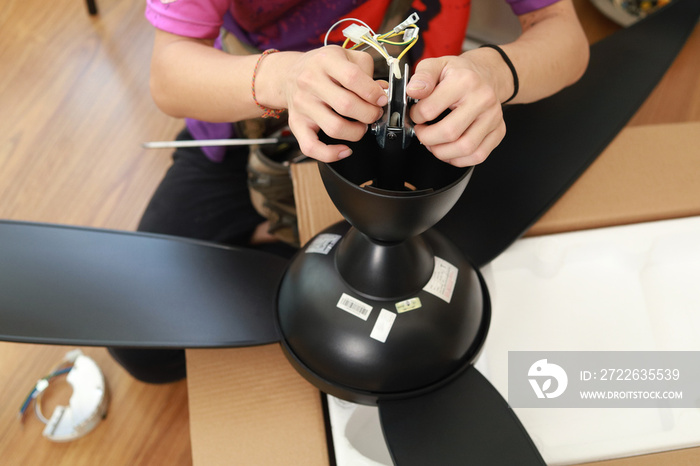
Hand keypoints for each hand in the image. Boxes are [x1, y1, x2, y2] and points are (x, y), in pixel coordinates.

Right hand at [283, 46, 387, 162]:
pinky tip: (345, 150)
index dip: (373, 92)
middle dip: (369, 114)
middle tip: (375, 113)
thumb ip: (367, 70)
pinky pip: (311, 147)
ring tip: (361, 126)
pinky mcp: (296, 124)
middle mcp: (310, 81)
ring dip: (356, 132)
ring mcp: (302, 105)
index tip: (382, 99)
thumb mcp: (345, 56)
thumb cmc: (322, 67)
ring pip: (334, 128)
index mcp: (325, 60)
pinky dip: (331, 154)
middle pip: (346, 105)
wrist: (288, 74)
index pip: (352, 77)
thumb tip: (383, 91)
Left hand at [406, 54, 506, 166]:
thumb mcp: (436, 65)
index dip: (415, 116)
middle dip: (427, 138)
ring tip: (433, 143)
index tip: (415, 115)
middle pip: (449, 133)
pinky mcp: (499, 131)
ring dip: (441, 152)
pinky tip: (449, 151)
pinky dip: (459, 159)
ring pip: (465, 148)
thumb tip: (413, 91)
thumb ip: (422, 76)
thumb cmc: (459, 74)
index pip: (430, 109)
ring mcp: (493, 117)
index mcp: (464, 81)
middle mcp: (482, 99)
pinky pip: (478, 155)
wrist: (486, 75)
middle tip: (422, 132)